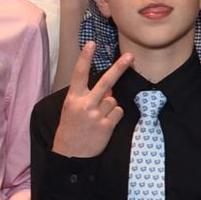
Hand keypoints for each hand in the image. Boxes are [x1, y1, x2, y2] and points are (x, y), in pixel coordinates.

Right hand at [51, 43, 135, 157]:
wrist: (69, 155)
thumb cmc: (71, 129)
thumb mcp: (72, 110)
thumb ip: (88, 96)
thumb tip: (109, 89)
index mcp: (73, 99)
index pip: (79, 74)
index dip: (85, 58)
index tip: (91, 43)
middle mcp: (85, 104)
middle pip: (106, 82)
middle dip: (119, 68)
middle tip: (130, 56)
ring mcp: (96, 115)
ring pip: (114, 100)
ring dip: (110, 107)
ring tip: (97, 118)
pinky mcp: (107, 126)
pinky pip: (118, 112)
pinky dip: (114, 116)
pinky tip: (104, 124)